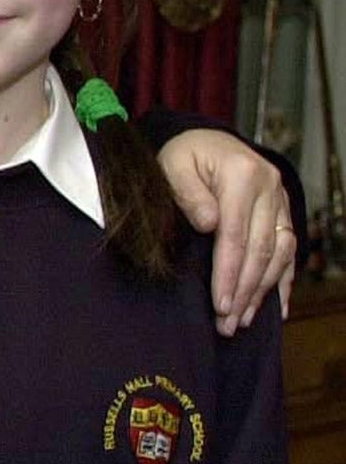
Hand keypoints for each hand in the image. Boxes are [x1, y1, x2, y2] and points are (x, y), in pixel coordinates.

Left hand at [157, 130, 296, 335]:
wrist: (207, 139)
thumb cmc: (184, 154)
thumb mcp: (174, 164)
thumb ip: (188, 192)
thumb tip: (208, 224)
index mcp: (243, 175)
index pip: (236, 235)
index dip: (228, 273)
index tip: (219, 304)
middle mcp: (270, 188)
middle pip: (260, 250)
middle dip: (244, 291)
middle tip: (228, 324)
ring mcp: (280, 200)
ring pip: (279, 254)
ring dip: (262, 291)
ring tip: (243, 320)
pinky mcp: (282, 211)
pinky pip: (289, 250)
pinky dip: (283, 280)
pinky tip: (276, 307)